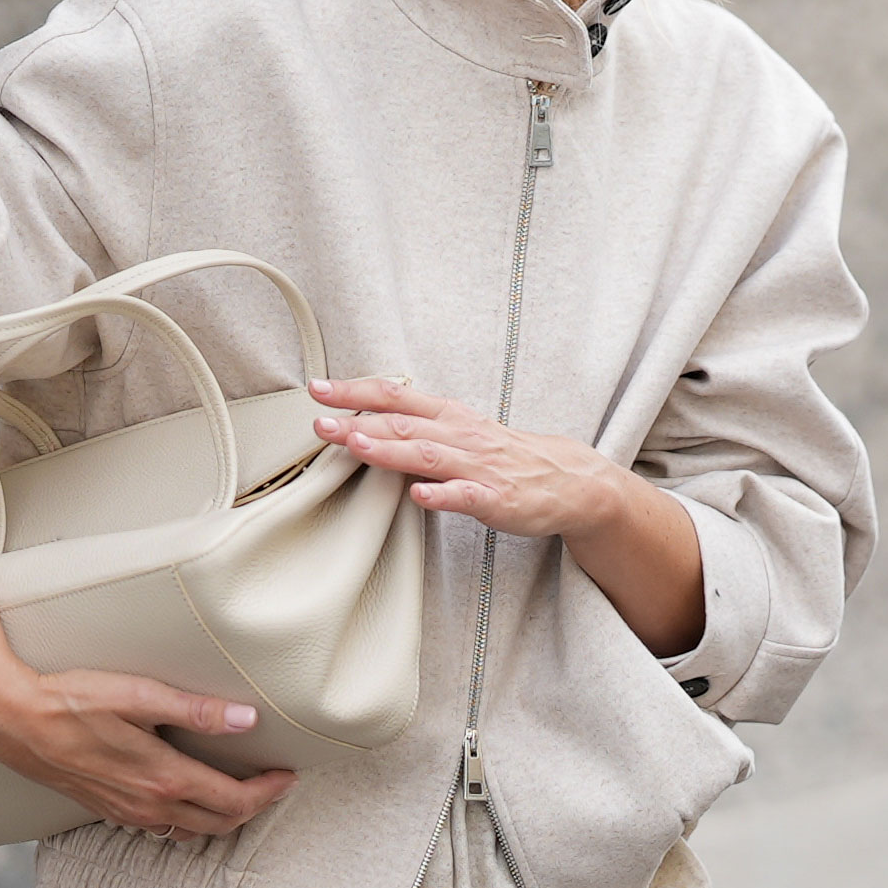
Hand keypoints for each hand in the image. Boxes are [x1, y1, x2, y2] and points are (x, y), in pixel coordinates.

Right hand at [0, 668, 296, 839]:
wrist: (12, 721)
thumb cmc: (72, 700)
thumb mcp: (139, 696)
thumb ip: (197, 711)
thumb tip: (247, 720)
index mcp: (164, 778)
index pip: (234, 800)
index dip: (269, 791)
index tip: (288, 775)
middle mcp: (148, 805)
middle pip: (219, 824)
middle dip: (253, 809)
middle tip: (273, 786)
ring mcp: (125, 813)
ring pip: (189, 832)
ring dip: (220, 819)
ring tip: (238, 794)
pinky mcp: (107, 809)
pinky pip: (159, 828)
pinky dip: (186, 820)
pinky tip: (186, 798)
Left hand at [309, 377, 635, 538]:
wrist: (567, 479)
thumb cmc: (506, 457)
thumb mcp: (461, 432)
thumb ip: (418, 429)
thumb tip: (365, 424)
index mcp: (450, 416)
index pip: (396, 397)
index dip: (356, 391)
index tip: (319, 389)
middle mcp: (460, 435)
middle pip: (402, 424)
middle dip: (358, 421)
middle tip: (319, 422)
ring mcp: (478, 467)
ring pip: (427, 455)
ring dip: (389, 450)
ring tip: (355, 444)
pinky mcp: (495, 498)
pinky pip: (466, 495)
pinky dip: (441, 494)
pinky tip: (418, 496)